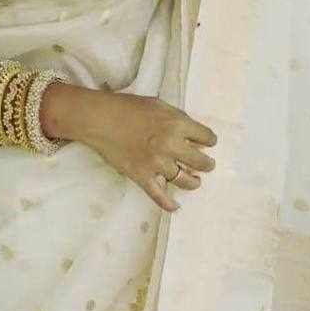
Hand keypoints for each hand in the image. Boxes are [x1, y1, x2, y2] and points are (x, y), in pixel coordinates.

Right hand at [78, 90, 216, 213]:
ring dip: (194, 182)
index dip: (209, 140)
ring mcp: (157, 164)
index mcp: (177, 125)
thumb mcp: (159, 104)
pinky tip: (176, 206)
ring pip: (185, 181)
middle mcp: (171, 146)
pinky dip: (169, 204)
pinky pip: (159, 196)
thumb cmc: (128, 107)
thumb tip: (192, 134)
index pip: (207, 137)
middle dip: (207, 164)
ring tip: (195, 181)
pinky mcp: (142, 176)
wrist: (100, 119)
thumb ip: (178, 118)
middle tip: (207, 165)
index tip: (207, 143)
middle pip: (201, 162)